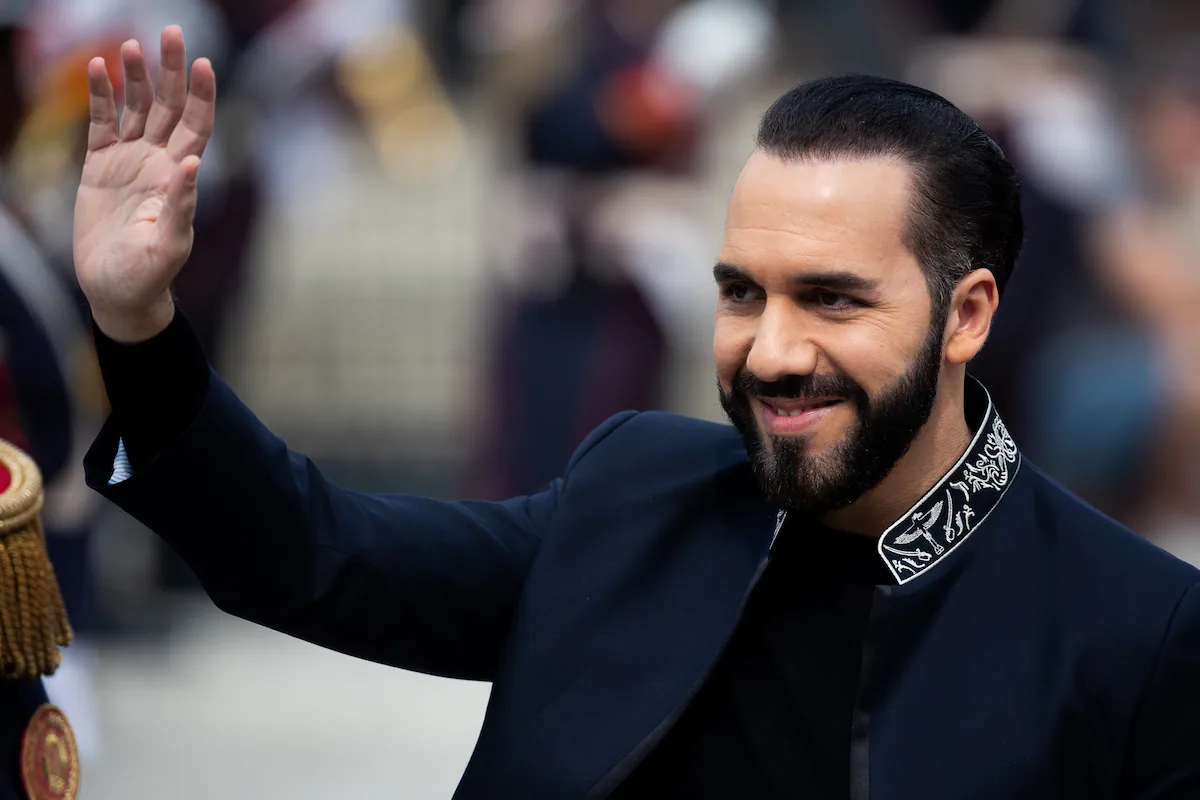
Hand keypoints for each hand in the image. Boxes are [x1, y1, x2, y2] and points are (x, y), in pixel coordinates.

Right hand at [73, 26, 214, 342]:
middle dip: (171, 70)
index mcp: (182, 177)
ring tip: (131, 45)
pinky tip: (98, 68)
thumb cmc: (149, 274)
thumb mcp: (168, 245)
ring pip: (137, 108)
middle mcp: (160, 161)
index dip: (201, 95)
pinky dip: (101, 95)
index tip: (203, 64)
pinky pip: (102, 122)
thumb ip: (180, 206)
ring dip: (135, 76)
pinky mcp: (100, 166)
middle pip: (169, 106)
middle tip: (171, 33)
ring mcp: (130, 160)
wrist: (117, 291)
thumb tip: (192, 164)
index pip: (197, 125)